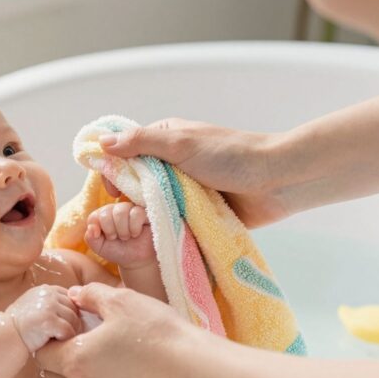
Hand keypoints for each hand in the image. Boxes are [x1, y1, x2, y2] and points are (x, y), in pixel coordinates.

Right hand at [7, 285, 82, 352]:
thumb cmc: (22, 326)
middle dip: (72, 324)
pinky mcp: (48, 320)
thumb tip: (81, 310)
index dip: (71, 314)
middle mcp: (48, 293)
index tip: (64, 326)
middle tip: (62, 336)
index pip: (72, 299)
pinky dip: (64, 341)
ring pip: (74, 321)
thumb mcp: (36, 307)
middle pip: (75, 309)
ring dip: (69, 334)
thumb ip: (54, 304)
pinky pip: (68, 331)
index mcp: (47, 289)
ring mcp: (48, 305)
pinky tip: (54, 344)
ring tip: (57, 340)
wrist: (4, 337)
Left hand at [36, 282, 216, 377]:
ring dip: (78, 374)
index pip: (41, 353)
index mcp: (74, 361)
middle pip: (52, 375)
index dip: (51, 337)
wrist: (195, 369)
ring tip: (103, 353)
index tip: (69, 326)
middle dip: (59, 357)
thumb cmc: (156, 331)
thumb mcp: (121, 300)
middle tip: (82, 338)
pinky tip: (122, 370)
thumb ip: (90, 295)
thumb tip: (73, 295)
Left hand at [85, 202, 155, 268]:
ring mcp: (130, 208)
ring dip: (123, 230)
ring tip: (128, 236)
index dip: (100, 230)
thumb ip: (90, 238)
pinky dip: (135, 227)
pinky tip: (136, 233)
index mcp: (102, 215)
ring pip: (121, 211)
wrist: (137, 260)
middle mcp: (115, 209)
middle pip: (106, 212)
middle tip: (119, 238)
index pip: (95, 216)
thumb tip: (91, 228)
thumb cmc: (118, 251)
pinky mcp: (144, 211)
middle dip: (112, 231)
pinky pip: (136, 213)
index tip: (108, 238)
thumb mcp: (100, 248)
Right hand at [99, 118, 285, 227]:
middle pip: (135, 184)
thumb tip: (101, 143)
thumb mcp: (181, 143)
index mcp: (164, 141)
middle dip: (131, 199)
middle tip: (136, 213)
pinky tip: (161, 237)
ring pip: (152, 206)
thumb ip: (140, 142)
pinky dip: (166, 228)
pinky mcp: (195, 213)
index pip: (124, 156)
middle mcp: (171, 165)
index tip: (114, 192)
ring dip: (149, 216)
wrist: (277, 181)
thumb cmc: (232, 156)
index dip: (114, 173)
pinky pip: (171, 222)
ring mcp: (183, 191)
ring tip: (150, 226)